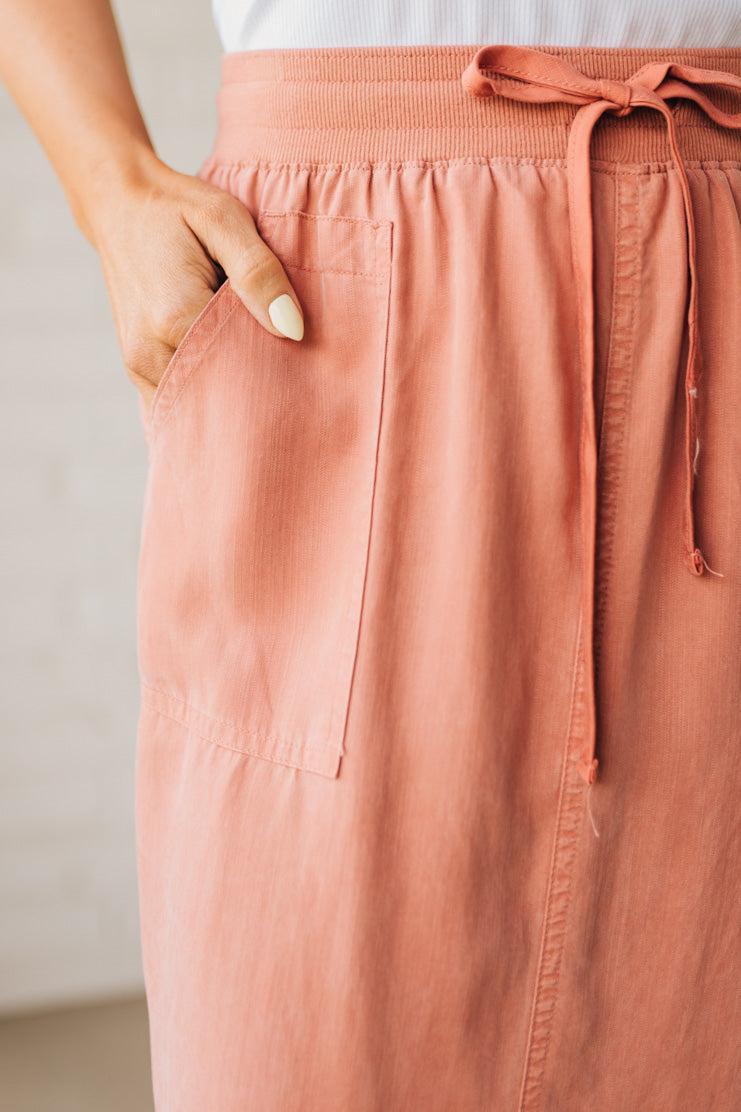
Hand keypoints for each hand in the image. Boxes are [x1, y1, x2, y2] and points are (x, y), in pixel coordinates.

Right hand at [86, 153, 304, 405]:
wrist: (118, 205)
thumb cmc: (176, 208)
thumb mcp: (224, 219)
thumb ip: (259, 273)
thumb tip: (292, 329)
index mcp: (174, 318)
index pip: (243, 370)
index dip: (277, 369)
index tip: (301, 358)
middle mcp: (151, 352)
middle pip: (221, 394)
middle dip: (256, 387)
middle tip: (285, 366)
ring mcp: (139, 367)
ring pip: (201, 402)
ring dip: (231, 390)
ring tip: (255, 361)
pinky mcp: (137, 371)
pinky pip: (181, 400)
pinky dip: (208, 392)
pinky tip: (228, 370)